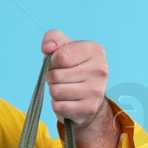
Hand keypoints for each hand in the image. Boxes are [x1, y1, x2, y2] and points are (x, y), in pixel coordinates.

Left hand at [41, 29, 118, 147]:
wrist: (88, 97)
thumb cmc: (73, 68)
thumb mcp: (64, 47)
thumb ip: (53, 39)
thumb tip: (47, 48)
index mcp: (95, 50)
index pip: (60, 56)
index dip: (52, 61)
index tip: (59, 63)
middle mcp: (100, 69)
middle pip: (55, 75)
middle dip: (52, 77)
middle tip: (62, 78)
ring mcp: (96, 90)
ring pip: (55, 91)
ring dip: (54, 91)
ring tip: (65, 88)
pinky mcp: (89, 108)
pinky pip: (58, 106)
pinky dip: (57, 104)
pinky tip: (68, 100)